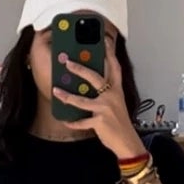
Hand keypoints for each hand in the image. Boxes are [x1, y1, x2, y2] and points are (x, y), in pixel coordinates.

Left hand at [52, 37, 139, 157]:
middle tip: (67, 62)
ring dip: (67, 96)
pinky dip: (72, 122)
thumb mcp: (116, 103)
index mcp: (117, 90)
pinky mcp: (100, 122)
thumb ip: (105, 92)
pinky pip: (81, 121)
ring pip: (82, 100)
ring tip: (56, 91)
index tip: (103, 41)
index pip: (114, 67)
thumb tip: (86, 84)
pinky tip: (65, 120)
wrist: (127, 142)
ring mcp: (105, 109)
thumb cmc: (120, 122)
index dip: (109, 53)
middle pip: (95, 78)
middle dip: (80, 69)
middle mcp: (112, 96)